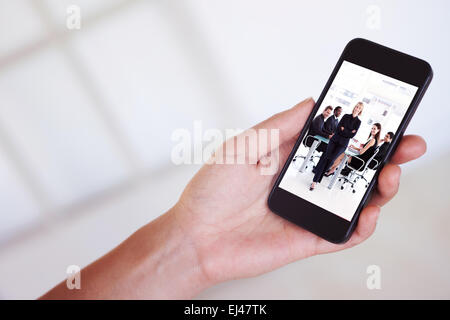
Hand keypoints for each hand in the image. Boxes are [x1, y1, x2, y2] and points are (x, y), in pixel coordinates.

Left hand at [172, 98, 426, 285]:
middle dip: (384, 155)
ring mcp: (309, 210)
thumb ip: (280, 127)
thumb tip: (312, 103)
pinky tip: (368, 210)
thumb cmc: (212, 191)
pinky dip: (363, 224)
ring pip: (356, 198)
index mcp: (290, 157)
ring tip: (390, 173)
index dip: (359, 129)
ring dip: (381, 187)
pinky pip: (345, 233)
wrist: (196, 237)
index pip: (333, 140)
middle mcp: (304, 182)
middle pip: (353, 167)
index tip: (384, 116)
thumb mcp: (244, 147)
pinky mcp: (309, 238)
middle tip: (408, 143)